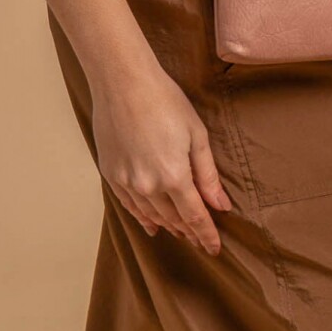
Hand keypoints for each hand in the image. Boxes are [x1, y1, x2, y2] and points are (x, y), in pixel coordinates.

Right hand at [91, 65, 232, 255]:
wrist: (123, 81)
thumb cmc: (164, 100)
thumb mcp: (196, 134)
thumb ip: (208, 174)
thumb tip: (220, 204)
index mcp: (174, 176)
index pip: (194, 217)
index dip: (206, 235)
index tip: (215, 249)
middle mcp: (148, 186)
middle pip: (173, 219)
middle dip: (188, 231)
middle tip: (199, 240)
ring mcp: (126, 181)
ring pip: (150, 215)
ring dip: (167, 226)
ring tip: (179, 234)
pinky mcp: (110, 174)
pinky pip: (129, 205)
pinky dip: (142, 217)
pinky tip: (150, 224)